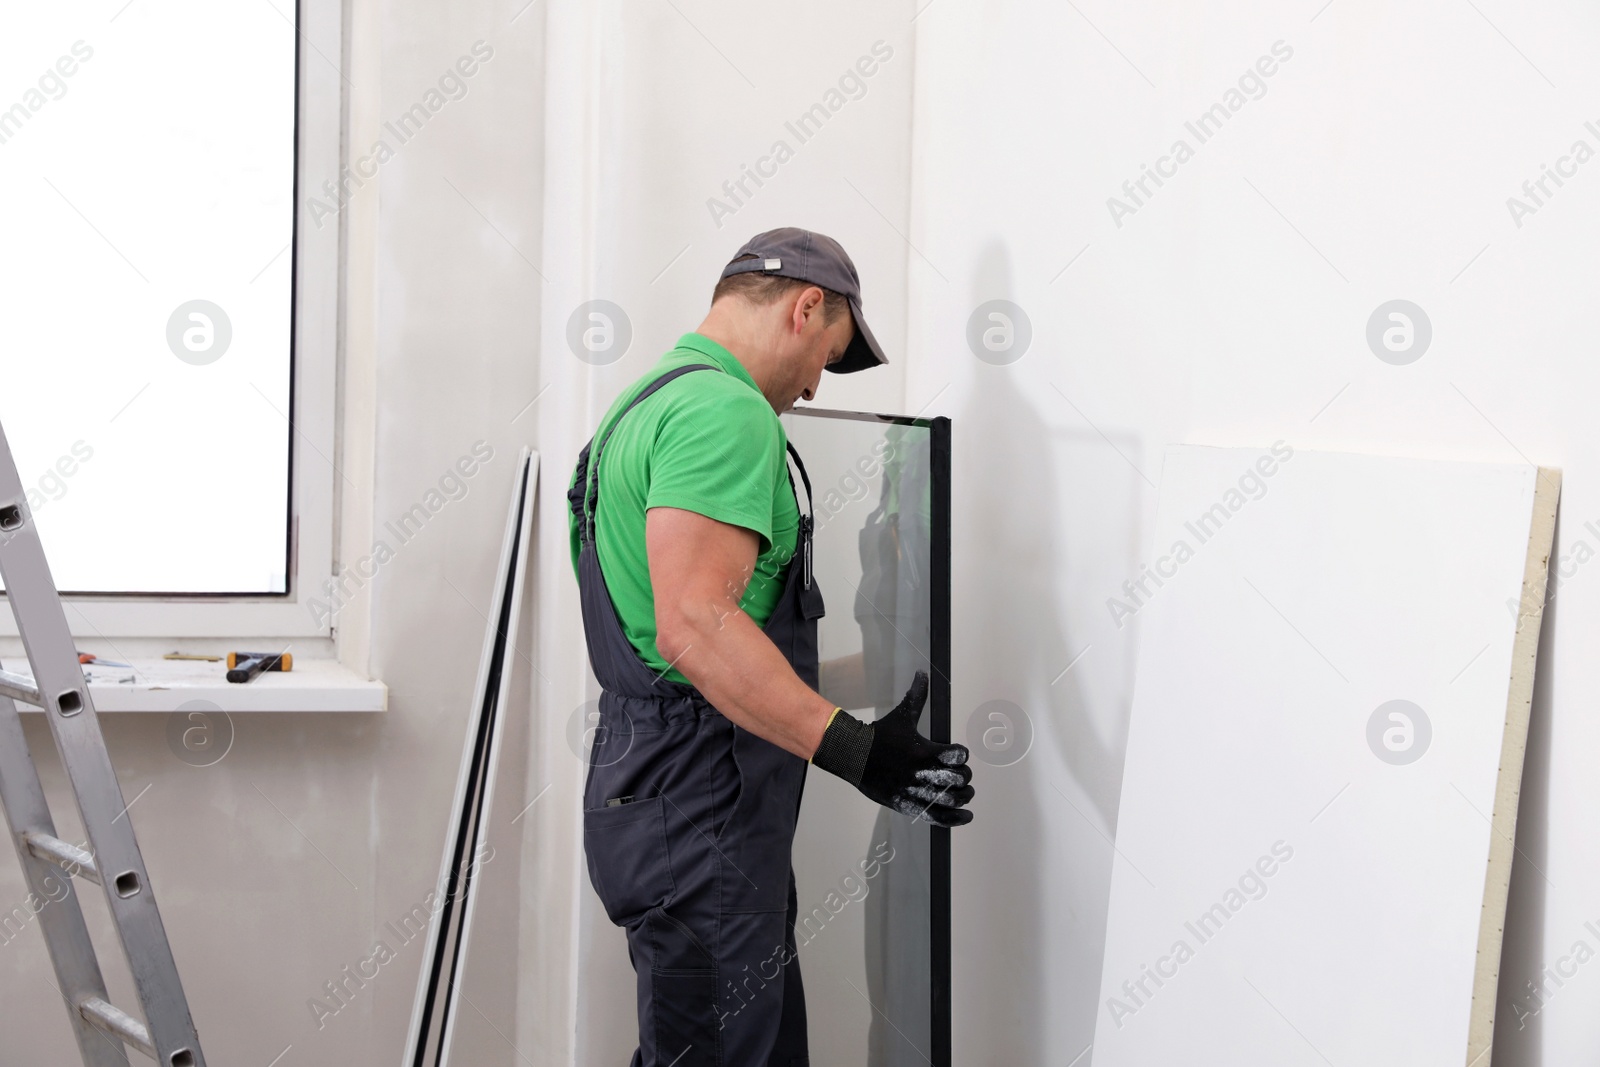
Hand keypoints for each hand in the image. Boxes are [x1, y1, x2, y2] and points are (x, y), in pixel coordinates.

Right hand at [812, 671, 974, 827]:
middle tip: (962, 775)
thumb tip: (922, 673)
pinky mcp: (908, 805)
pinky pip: (937, 816)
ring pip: (951, 799)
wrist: (853, 756)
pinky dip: (955, 818)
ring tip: (965, 793)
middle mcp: (922, 772)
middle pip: (959, 779)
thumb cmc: (879, 736)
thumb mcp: (901, 715)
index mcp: (924, 750)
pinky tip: (966, 815)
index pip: (958, 755)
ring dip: (963, 796)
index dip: (962, 754)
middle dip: (964, 776)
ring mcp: (915, 791)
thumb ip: (916, 696)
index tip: (958, 753)